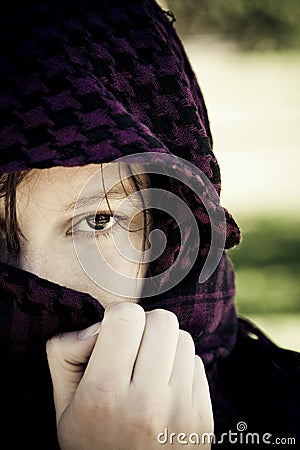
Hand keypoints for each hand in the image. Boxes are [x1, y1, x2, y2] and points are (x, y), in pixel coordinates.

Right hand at [46, 302, 212, 448]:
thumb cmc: (91, 446)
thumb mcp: (62, 405)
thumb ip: (64, 354)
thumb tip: (96, 326)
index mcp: (103, 397)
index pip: (127, 317)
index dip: (117, 317)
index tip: (113, 334)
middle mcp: (146, 404)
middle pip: (162, 320)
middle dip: (145, 326)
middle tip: (133, 348)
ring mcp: (181, 413)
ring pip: (183, 338)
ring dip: (164, 345)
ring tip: (149, 368)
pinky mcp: (204, 421)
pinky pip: (197, 364)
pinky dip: (180, 367)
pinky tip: (164, 388)